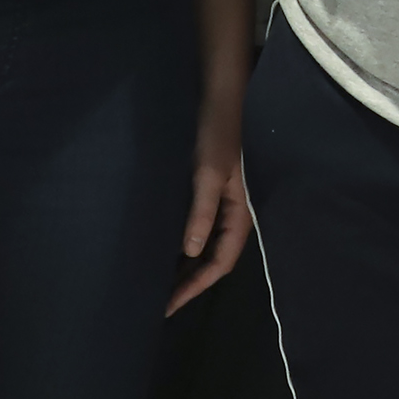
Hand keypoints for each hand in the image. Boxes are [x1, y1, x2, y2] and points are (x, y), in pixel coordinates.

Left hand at [168, 90, 249, 313]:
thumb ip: (202, 212)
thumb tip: (191, 253)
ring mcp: (220, 200)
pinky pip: (197, 226)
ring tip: (158, 282)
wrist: (218, 93)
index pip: (221, 262)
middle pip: (214, 258)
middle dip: (190, 282)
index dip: (196, 286)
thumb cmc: (216, 131)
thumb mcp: (208, 172)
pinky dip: (181, 243)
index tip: (169, 305)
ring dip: (185, 265)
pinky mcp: (207, 188)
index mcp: (239, 212)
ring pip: (205, 244)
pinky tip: (162, 247)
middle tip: (159, 302)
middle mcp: (232, 211)